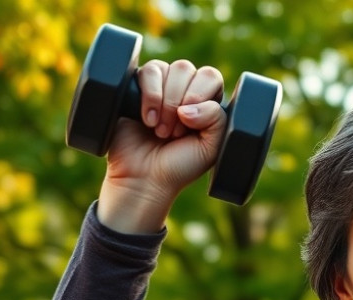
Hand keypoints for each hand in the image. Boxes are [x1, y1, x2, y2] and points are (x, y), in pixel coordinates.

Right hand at [97, 60, 225, 233]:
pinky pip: (147, 71)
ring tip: (160, 130)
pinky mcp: (136, 88)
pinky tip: (148, 119)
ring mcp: (160, 88)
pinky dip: (149, 95)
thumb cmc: (180, 165)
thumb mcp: (211, 147)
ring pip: (167, 68)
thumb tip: (190, 104)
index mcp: (206, 102)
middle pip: (187, 69)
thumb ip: (216, 119)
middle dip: (179, 102)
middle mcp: (184, 91)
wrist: (145, 178)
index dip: (200, 95)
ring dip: (165, 102)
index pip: (210, 76)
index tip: (190, 124)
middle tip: (174, 133)